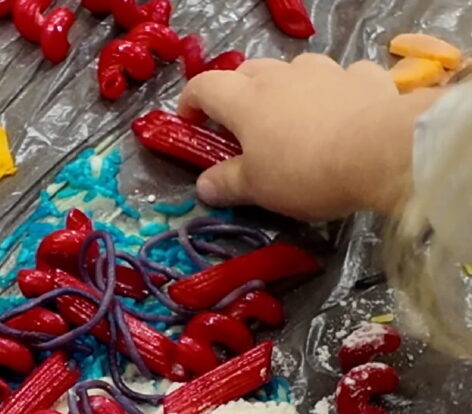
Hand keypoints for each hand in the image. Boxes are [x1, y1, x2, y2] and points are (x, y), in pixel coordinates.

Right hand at [178, 54, 437, 219]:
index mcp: (246, 101)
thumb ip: (227, 184)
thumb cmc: (305, 171)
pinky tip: (343, 110)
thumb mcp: (258, 188)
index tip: (189, 119)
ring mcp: (325, 72)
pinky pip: (342, 78)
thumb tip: (202, 186)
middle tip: (241, 121)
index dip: (190, 100)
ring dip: (287, 86)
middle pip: (248, 70)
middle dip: (238, 91)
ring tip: (294, 114)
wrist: (381, 153)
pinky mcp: (363, 78)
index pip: (204, 86)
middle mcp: (281, 76)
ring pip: (295, 69)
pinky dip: (335, 91)